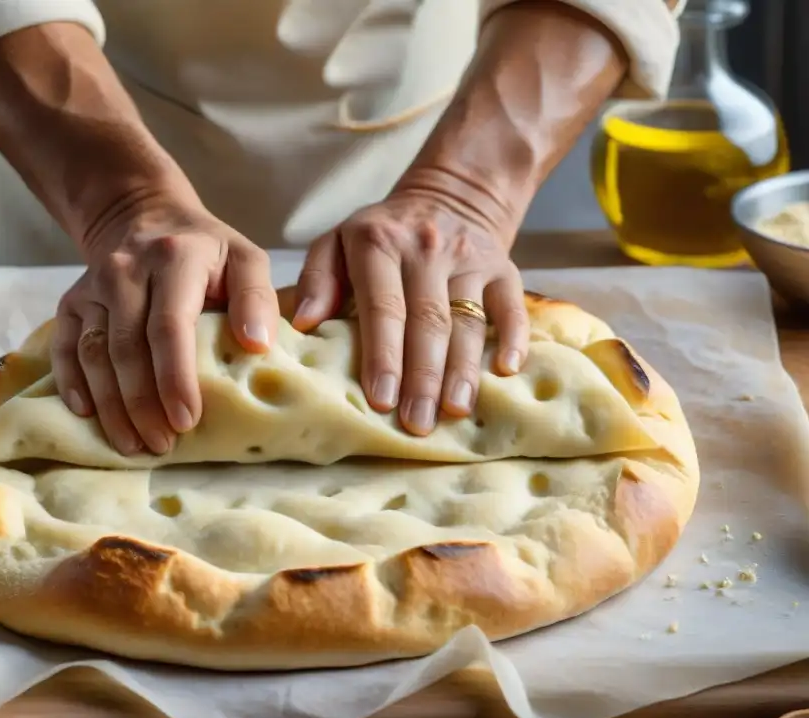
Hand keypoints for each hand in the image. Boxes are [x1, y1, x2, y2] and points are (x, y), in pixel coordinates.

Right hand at [52, 195, 278, 454]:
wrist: (144, 217)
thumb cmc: (205, 251)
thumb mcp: (244, 258)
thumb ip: (257, 298)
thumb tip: (257, 345)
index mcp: (174, 259)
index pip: (169, 326)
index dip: (175, 377)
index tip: (186, 420)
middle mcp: (126, 270)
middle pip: (127, 348)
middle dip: (142, 404)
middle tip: (161, 446)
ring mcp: (93, 286)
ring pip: (93, 353)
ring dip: (110, 405)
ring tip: (131, 445)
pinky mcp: (71, 301)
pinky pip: (65, 348)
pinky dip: (72, 384)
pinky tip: (88, 416)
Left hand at [292, 184, 528, 436]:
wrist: (450, 195)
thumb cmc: (383, 234)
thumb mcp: (337, 241)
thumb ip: (316, 278)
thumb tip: (303, 323)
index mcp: (380, 244)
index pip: (383, 307)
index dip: (383, 356)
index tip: (381, 400)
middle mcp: (426, 249)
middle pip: (427, 321)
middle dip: (422, 377)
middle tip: (417, 423)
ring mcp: (469, 258)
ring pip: (468, 321)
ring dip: (462, 370)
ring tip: (454, 411)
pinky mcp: (503, 268)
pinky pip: (512, 305)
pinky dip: (514, 337)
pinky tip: (507, 371)